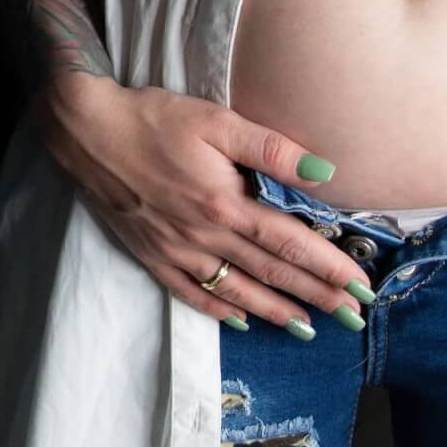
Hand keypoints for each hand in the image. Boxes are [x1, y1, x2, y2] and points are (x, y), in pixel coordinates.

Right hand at [37, 73, 371, 334]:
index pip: (290, 242)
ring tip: (308, 328)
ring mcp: (175, 250)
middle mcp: (203, 235)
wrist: (85, 130)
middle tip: (352, 317)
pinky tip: (239, 319)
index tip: (361, 285)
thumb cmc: (152, 118)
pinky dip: (217, 310)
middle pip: (270, 272)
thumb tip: (324, 170)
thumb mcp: (215, 120)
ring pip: (234, 290)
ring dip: (274, 311)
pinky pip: (189, 292)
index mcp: (225, 204)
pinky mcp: (150, 253)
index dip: (329, 266)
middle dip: (316, 296)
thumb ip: (271, 148)